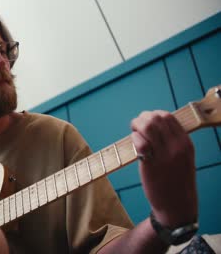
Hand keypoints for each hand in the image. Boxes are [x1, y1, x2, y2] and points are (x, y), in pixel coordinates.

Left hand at [130, 110, 196, 227]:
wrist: (176, 204)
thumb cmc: (176, 180)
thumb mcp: (183, 158)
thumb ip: (173, 142)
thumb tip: (154, 124)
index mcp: (185, 143)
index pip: (168, 117)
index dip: (154, 115)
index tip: (147, 121)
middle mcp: (176, 147)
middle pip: (156, 118)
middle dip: (143, 118)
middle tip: (137, 126)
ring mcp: (164, 156)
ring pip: (148, 127)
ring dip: (136, 125)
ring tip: (134, 131)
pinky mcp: (151, 165)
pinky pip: (140, 143)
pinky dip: (134, 138)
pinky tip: (134, 143)